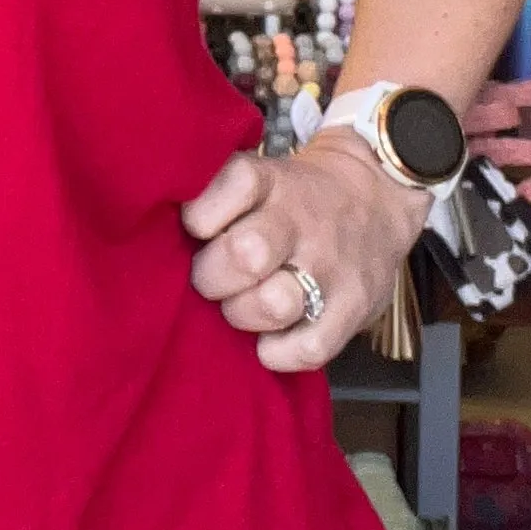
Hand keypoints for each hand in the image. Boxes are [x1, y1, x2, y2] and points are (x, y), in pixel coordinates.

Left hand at [181, 133, 433, 373]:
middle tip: (212, 279)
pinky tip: (270, 340)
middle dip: (212, 276)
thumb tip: (151, 225)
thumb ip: (218, 195)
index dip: (202, 212)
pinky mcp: (354, 310)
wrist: (379, 195)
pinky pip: (309, 349)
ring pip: (273, 304)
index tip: (196, 227)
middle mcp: (303, 222)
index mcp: (275, 183)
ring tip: (243, 306)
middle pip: (246, 253)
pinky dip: (278, 353)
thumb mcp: (265, 176)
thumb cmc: (297, 198)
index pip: (235, 183)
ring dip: (243, 314)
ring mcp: (331, 268)